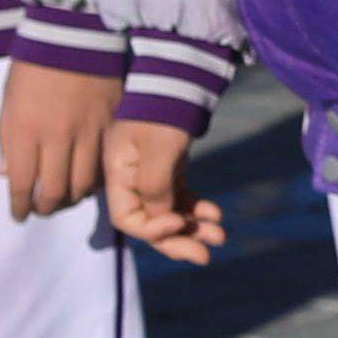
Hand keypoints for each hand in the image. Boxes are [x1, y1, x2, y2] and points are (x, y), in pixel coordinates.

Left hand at [0, 59, 122, 221]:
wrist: (76, 34)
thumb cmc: (34, 66)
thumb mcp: (9, 102)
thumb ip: (7, 140)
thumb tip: (8, 174)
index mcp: (24, 130)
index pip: (22, 184)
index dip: (20, 206)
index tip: (19, 215)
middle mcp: (56, 137)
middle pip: (54, 191)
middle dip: (46, 208)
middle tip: (43, 210)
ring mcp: (87, 132)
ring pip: (83, 183)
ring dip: (72, 198)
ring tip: (66, 198)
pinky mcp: (111, 126)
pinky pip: (105, 164)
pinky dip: (96, 179)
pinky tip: (89, 180)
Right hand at [105, 117, 227, 266]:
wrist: (178, 80)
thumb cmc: (163, 111)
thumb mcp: (158, 147)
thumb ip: (155, 186)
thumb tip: (162, 220)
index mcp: (118, 174)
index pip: (127, 218)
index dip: (152, 229)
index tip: (177, 224)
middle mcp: (131, 179)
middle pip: (150, 222)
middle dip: (177, 241)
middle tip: (204, 257)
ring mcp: (151, 174)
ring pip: (170, 212)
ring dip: (193, 227)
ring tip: (219, 237)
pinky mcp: (170, 168)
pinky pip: (181, 198)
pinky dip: (197, 209)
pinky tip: (216, 215)